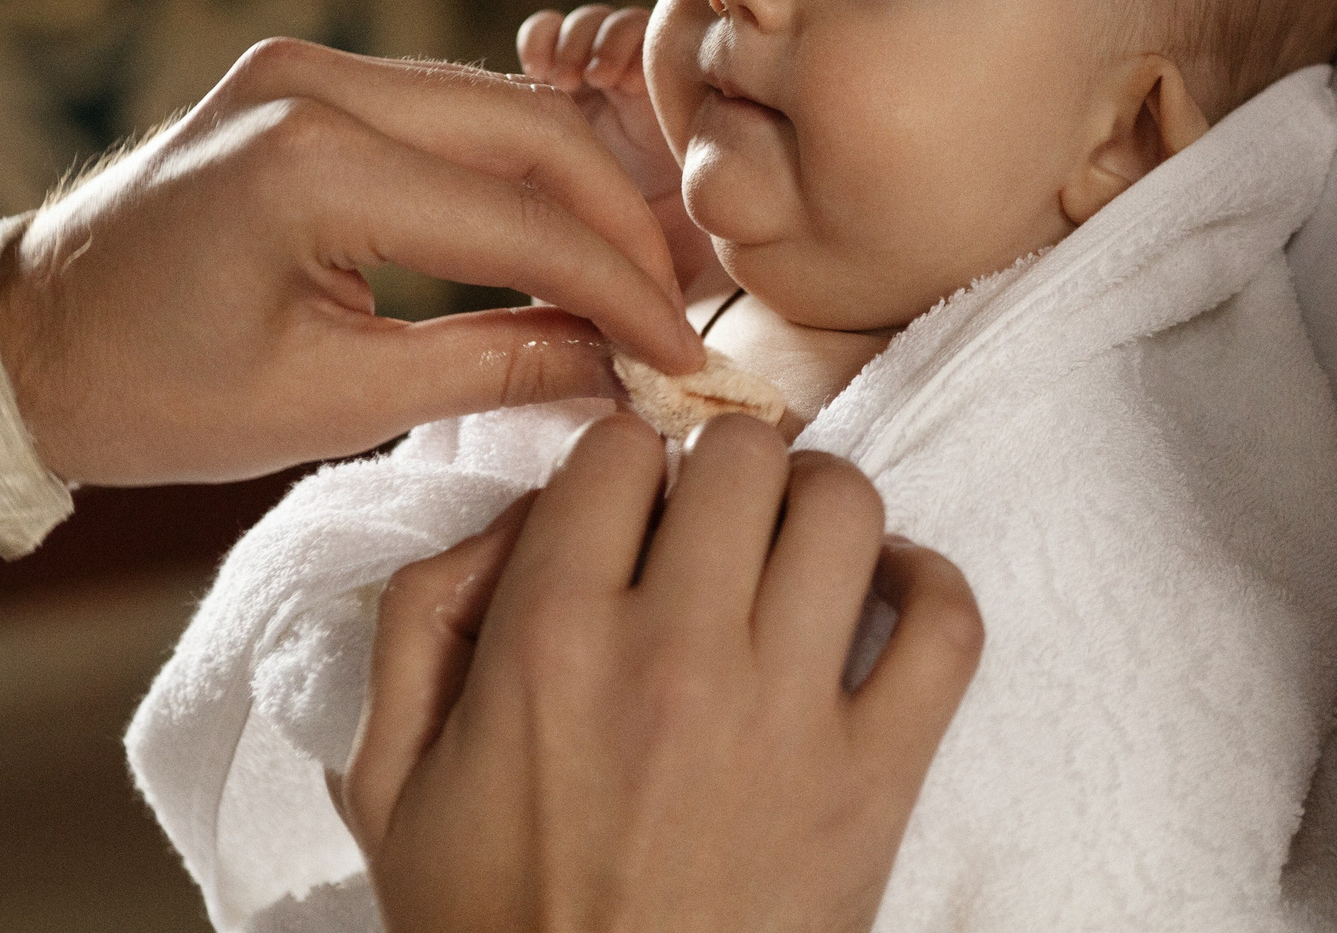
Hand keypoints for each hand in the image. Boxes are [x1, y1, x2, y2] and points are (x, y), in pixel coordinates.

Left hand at [0, 39, 708, 484]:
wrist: (17, 345)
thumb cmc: (149, 392)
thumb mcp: (329, 402)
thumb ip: (491, 369)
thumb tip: (618, 367)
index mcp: (309, 160)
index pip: (519, 216)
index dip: (619, 290)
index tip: (680, 356)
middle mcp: (314, 81)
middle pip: (530, 130)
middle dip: (618, 223)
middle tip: (673, 313)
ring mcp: (306, 66)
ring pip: (498, 110)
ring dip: (575, 192)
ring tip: (632, 281)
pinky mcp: (304, 80)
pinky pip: (447, 114)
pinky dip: (512, 175)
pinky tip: (556, 239)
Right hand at [342, 414, 983, 932]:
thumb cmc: (495, 927)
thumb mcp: (390, 782)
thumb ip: (419, 619)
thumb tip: (510, 514)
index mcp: (549, 640)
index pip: (620, 451)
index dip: (627, 464)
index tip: (633, 506)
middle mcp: (675, 654)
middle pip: (743, 454)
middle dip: (727, 468)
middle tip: (718, 518)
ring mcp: (788, 712)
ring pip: (846, 506)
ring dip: (822, 508)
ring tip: (798, 549)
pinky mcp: (876, 778)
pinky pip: (947, 623)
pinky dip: (931, 586)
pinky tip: (887, 600)